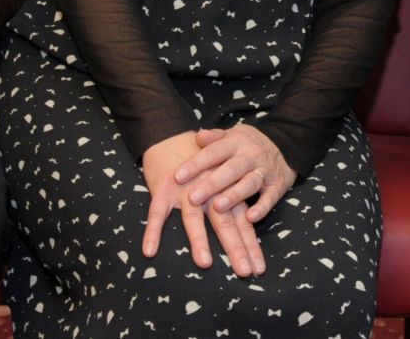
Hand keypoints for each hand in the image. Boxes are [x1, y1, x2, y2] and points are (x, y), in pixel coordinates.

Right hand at [141, 131, 267, 277]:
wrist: (172, 138)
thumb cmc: (200, 166)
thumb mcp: (221, 181)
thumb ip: (234, 203)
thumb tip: (250, 227)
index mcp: (225, 192)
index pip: (242, 221)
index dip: (250, 245)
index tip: (259, 268)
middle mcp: (209, 192)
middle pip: (225, 222)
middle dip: (235, 247)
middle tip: (244, 271)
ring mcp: (185, 190)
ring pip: (193, 218)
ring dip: (200, 240)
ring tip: (206, 263)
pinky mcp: (163, 188)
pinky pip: (157, 212)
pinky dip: (153, 231)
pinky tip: (150, 250)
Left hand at [178, 124, 292, 222]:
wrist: (285, 143)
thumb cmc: (247, 144)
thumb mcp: (231, 135)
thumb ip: (214, 138)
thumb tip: (197, 136)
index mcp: (235, 142)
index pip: (213, 152)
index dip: (195, 164)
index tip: (177, 176)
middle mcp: (250, 156)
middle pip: (230, 170)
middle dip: (212, 184)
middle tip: (192, 197)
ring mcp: (265, 171)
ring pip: (249, 183)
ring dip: (234, 195)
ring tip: (218, 207)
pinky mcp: (278, 185)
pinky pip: (271, 197)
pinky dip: (262, 208)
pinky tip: (250, 218)